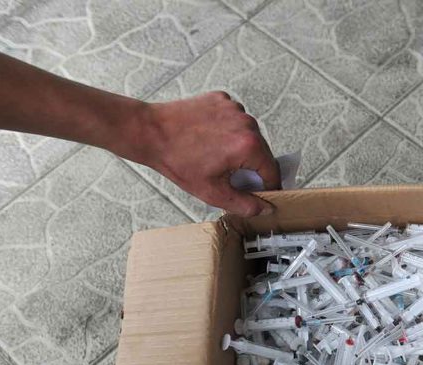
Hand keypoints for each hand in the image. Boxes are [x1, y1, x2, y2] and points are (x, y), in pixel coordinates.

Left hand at [134, 91, 279, 216]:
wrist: (150, 132)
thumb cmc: (177, 160)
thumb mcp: (213, 192)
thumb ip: (244, 204)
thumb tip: (265, 208)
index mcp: (248, 146)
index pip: (272, 171)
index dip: (268, 186)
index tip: (259, 192)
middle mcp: (246, 123)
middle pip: (262, 152)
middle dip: (250, 166)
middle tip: (228, 175)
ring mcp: (234, 108)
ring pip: (249, 135)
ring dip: (239, 147)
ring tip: (215, 154)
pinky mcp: (222, 99)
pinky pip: (235, 119)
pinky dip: (228, 129)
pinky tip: (210, 137)